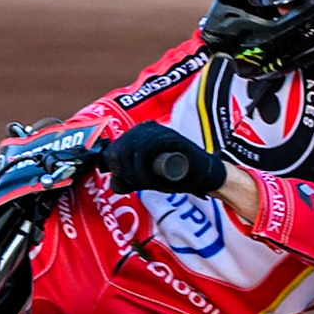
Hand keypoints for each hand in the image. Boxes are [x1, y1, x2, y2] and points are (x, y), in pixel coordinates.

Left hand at [103, 123, 226, 195]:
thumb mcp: (145, 178)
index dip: (115, 169)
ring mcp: (155, 130)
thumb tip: (114, 181)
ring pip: (128, 152)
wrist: (202, 174)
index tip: (128, 181)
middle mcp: (143, 128)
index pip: (111, 150)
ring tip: (151, 184)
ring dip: (136, 175)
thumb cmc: (174, 175)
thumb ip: (129, 178)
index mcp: (135, 135)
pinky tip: (156, 181)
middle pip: (117, 151)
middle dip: (125, 174)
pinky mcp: (166, 136)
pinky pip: (144, 153)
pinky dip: (146, 173)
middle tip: (140, 184)